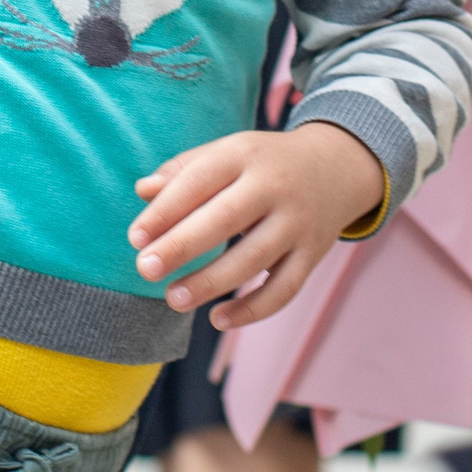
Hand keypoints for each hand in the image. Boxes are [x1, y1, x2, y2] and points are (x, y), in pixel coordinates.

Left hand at [126, 123, 386, 329]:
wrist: (336, 167)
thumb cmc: (261, 163)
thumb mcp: (225, 152)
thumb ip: (182, 171)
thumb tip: (142, 191)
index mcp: (243, 154)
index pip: (198, 181)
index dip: (165, 210)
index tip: (135, 238)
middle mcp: (274, 186)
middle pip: (225, 219)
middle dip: (182, 247)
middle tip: (145, 269)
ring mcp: (297, 223)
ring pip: (254, 259)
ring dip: (211, 283)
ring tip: (172, 299)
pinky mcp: (313, 255)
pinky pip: (284, 289)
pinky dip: (252, 309)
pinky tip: (218, 319)